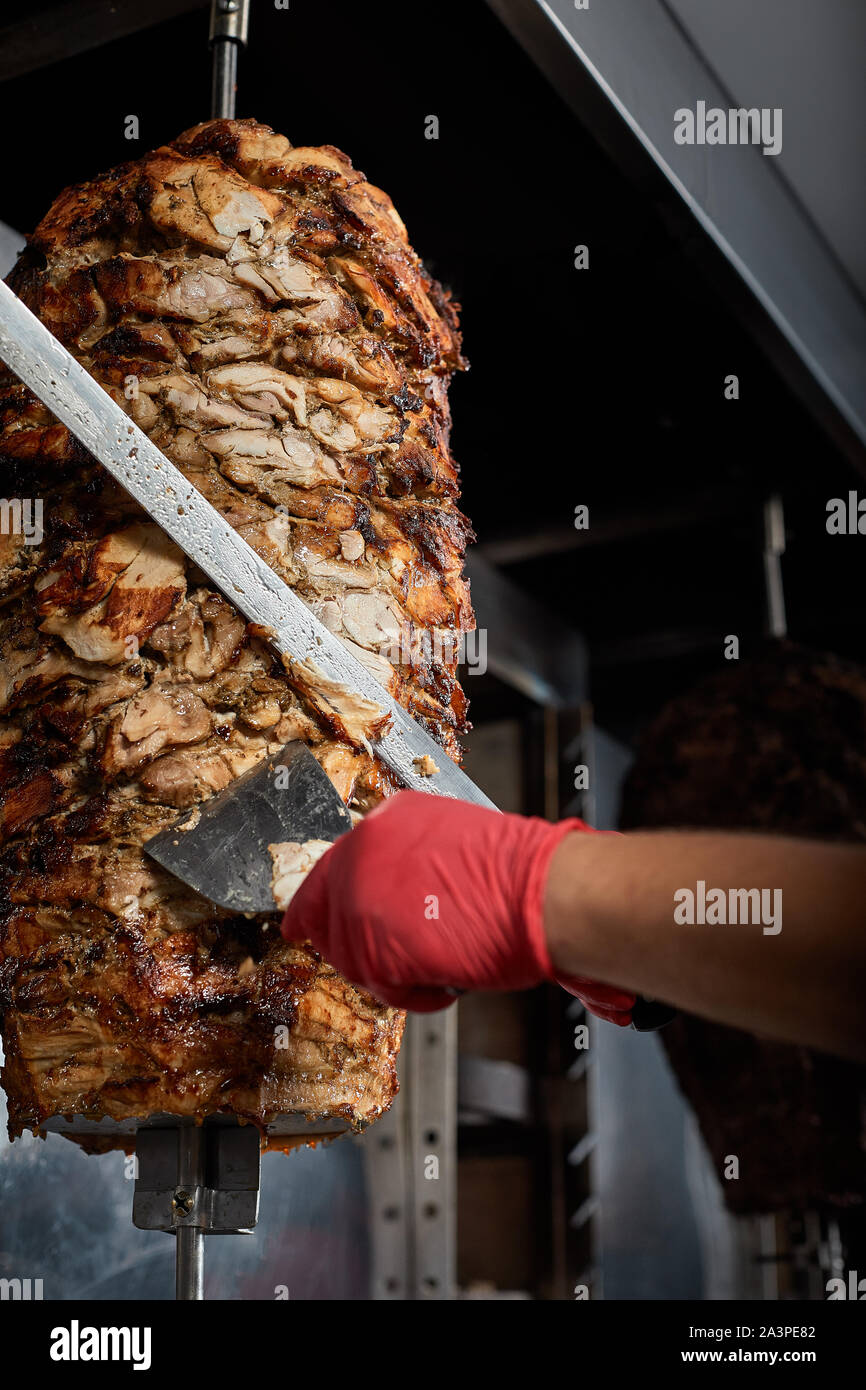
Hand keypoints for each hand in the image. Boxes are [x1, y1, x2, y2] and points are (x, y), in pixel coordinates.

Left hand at [280, 790, 635, 1019]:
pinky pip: (382, 987)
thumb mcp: (451, 840)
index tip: (315, 923)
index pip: (329, 870)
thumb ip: (409, 860)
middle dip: (362, 944)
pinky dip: (415, 994)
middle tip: (400, 956)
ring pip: (353, 958)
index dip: (326, 905)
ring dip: (393, 971)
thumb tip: (398, 891)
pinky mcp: (371, 951)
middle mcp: (360, 855)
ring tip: (440, 963)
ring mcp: (359, 903)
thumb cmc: (518, 871)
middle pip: (330, 917)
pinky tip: (445, 979)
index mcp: (382, 822)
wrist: (539, 893)